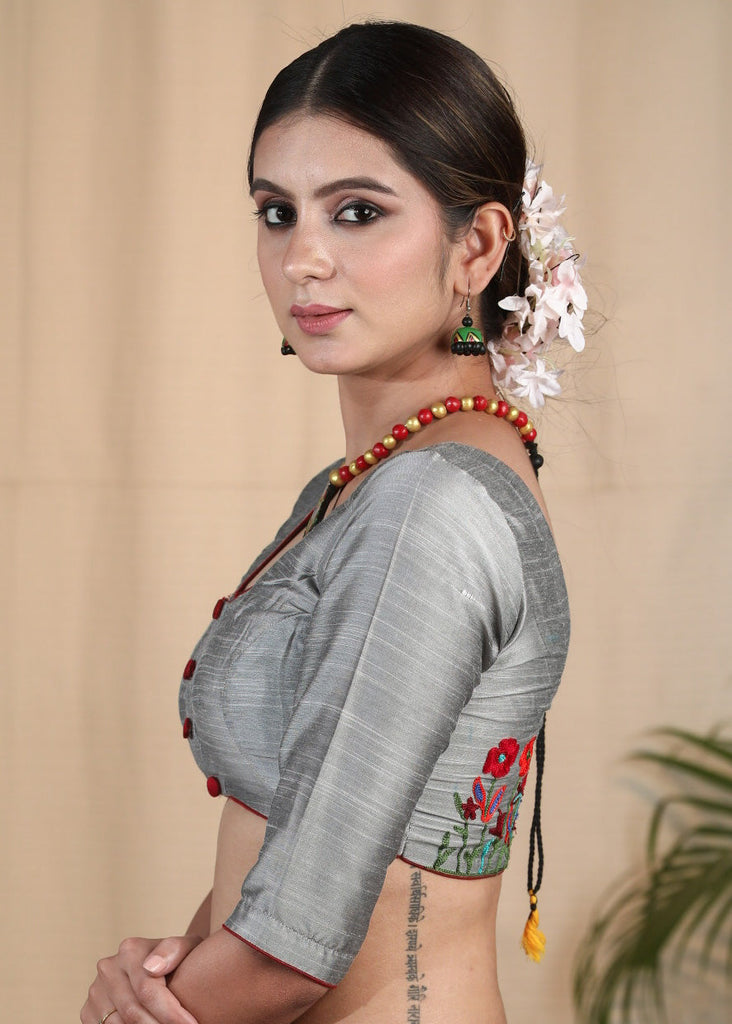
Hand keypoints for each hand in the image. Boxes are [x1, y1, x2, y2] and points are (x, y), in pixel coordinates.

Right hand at [81, 934, 202, 1023]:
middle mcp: (108, 968)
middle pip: (133, 1013)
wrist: (159, 966)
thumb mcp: (186, 948)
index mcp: (130, 950)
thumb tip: (152, 967)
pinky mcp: (88, 1011)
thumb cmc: (178, 959)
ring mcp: (95, 990)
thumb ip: (174, 951)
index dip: (171, 1013)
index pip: (148, 991)